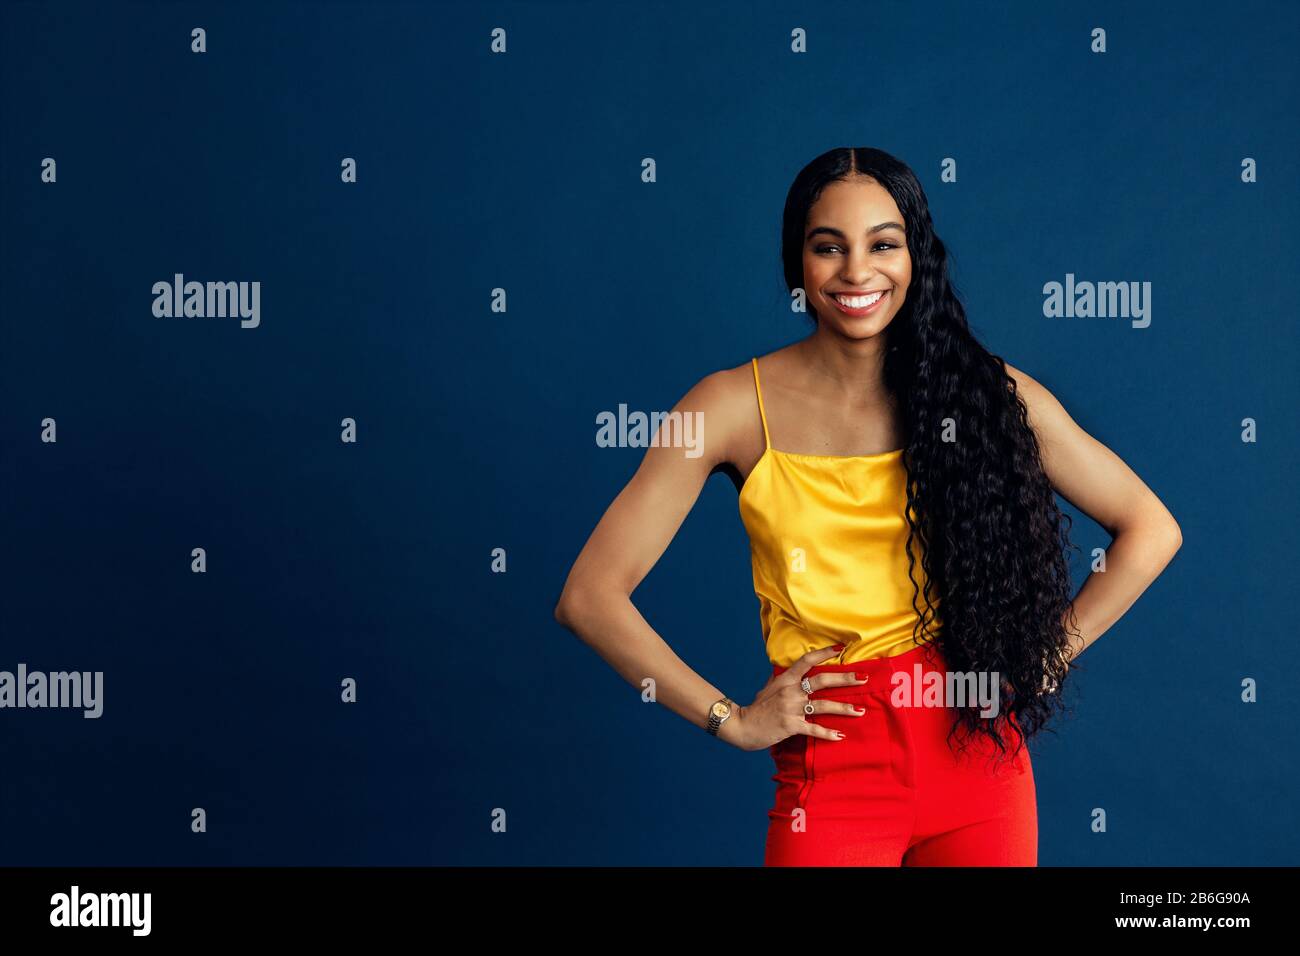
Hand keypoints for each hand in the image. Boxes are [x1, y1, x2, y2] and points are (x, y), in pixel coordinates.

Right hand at [728, 646, 869, 751]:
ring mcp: (791, 708)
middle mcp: (790, 691)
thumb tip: (787, 670)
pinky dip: (828, 733)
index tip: (841, 648)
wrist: (741, 726)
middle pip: (822, 680)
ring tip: (860, 710)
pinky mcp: (791, 725)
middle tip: (863, 678)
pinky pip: (814, 729)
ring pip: (823, 706)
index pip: (807, 661)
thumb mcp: (768, 688)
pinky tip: (840, 736)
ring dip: (844, 708)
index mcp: (786, 679)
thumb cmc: (757, 708)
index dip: (824, 653)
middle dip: (845, 679)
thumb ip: (781, 679)